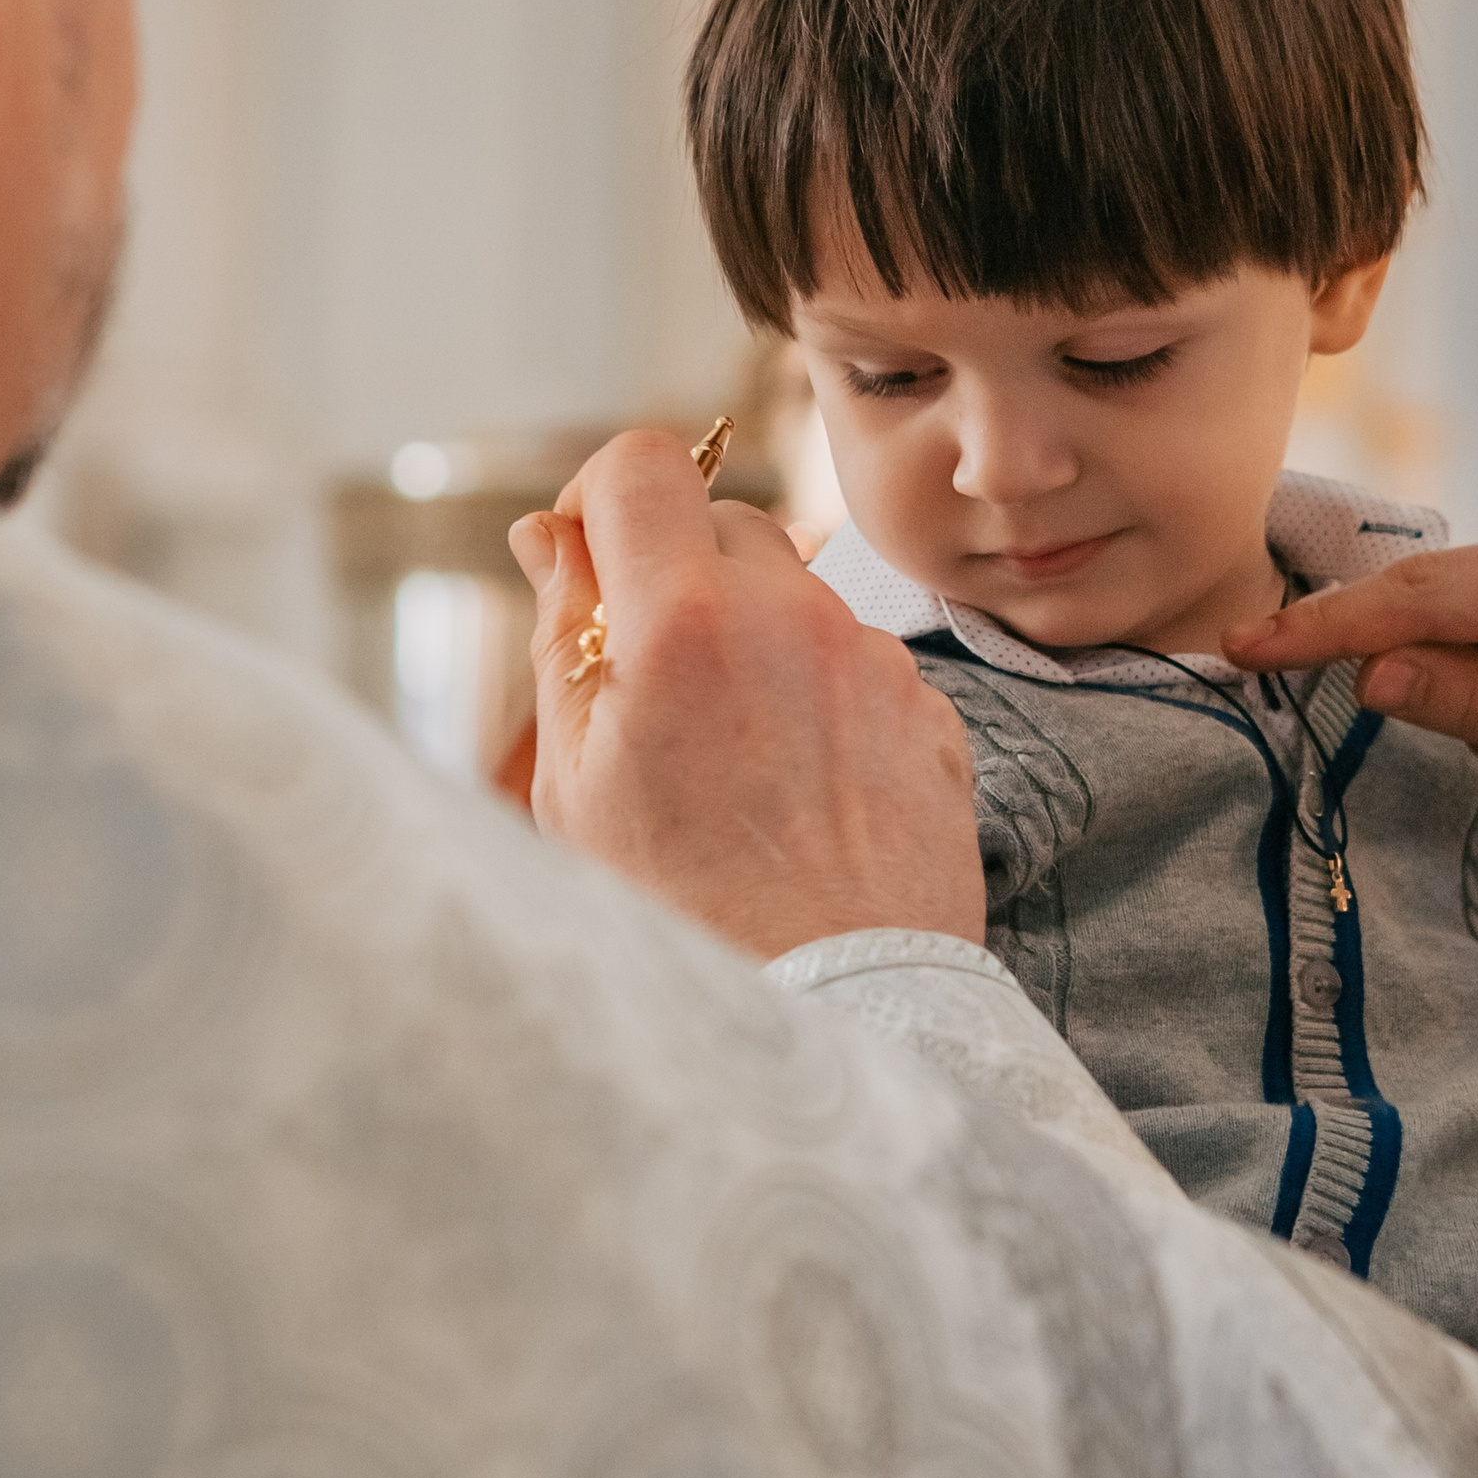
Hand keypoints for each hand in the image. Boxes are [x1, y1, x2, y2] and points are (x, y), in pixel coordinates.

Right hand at [509, 429, 983, 959]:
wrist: (835, 1012)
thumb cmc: (680, 911)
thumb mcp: (575, 782)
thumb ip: (562, 635)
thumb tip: (547, 532)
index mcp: (686, 620)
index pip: (641, 465)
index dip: (599, 498)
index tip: (587, 566)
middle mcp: (794, 615)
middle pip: (723, 518)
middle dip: (675, 573)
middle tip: (649, 680)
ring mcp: (875, 661)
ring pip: (796, 593)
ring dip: (752, 638)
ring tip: (729, 761)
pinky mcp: (931, 710)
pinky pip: (858, 663)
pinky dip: (820, 697)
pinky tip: (796, 789)